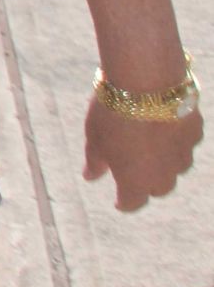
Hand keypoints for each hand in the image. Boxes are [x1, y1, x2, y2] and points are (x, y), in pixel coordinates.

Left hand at [85, 96, 201, 209]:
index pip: (132, 202)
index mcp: (136, 182)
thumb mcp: (94, 138)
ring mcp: (183, 155)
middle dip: (146, 182)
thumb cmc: (113, 113)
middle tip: (133, 169)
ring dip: (163, 160)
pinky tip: (163, 124)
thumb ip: (95, 162)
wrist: (147, 83)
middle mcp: (164, 175)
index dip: (124, 202)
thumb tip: (90, 177)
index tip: (118, 201)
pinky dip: (175, 139)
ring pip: (176, 166)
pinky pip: (185, 143)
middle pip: (158, 187)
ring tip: (147, 142)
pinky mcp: (195, 134)